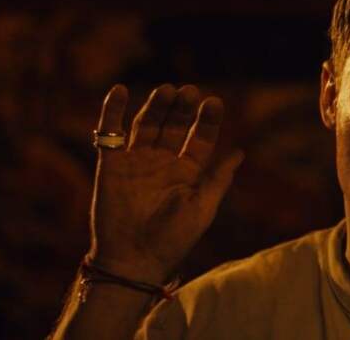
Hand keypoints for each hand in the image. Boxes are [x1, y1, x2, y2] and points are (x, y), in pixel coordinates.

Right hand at [88, 84, 243, 283]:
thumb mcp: (202, 207)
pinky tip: (119, 90)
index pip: (200, 138)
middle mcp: (162, 163)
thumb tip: (240, 152)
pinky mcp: (110, 166)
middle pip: (173, 126)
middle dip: (182, 108)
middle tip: (190, 91)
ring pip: (146, 125)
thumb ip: (218, 178)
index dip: (207, 120)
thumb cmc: (173, 239)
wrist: (133, 260)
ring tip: (167, 89)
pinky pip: (109, 134)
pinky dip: (111, 112)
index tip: (214, 102)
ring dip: (156, 106)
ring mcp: (136, 162)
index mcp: (187, 172)